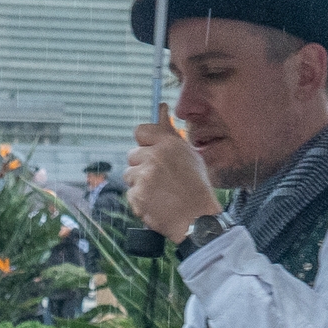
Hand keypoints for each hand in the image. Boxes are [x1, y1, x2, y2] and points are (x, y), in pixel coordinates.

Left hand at [125, 105, 216, 242]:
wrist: (198, 219)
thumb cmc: (197, 187)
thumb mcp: (190, 154)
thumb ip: (171, 132)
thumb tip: (161, 107)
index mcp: (168, 144)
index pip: (140, 131)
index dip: (144, 143)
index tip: (149, 152)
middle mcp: (154, 157)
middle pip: (132, 155)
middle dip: (141, 166)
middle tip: (159, 179)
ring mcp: (144, 177)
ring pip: (129, 175)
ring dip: (139, 184)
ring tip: (158, 193)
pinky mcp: (137, 196)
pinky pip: (130, 194)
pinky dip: (140, 200)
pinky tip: (156, 204)